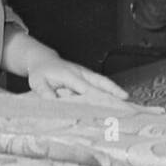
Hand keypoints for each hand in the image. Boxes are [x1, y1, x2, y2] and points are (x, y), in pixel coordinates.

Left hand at [5, 30, 129, 101]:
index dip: (97, 96)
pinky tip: (119, 97)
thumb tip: (55, 104)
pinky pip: (101, 83)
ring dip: (115, 90)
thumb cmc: (40, 73)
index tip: (106, 104)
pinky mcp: (88, 76)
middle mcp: (81, 73)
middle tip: (125, 101)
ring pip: (103, 82)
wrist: (43, 61)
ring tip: (127, 100)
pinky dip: (111, 89)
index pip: (85, 88)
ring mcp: (86, 74)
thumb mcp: (37, 83)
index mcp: (69, 75)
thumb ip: (46, 94)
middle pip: (100, 82)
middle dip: (113, 92)